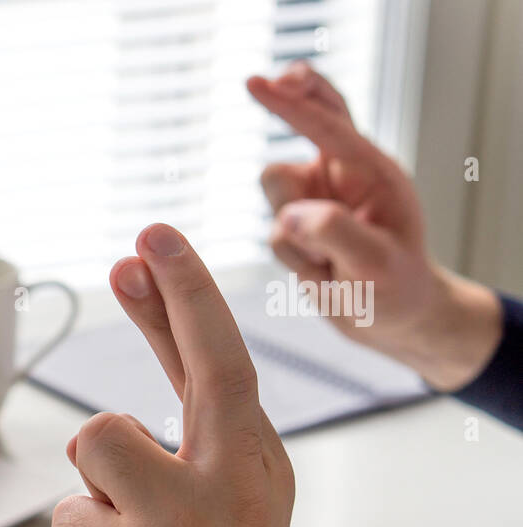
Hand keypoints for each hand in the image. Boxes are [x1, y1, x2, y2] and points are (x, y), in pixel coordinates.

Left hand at [51, 223, 325, 526]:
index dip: (185, 296)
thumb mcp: (229, 507)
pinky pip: (67, 511)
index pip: (222, 363)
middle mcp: (230, 484)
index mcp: (256, 465)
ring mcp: (180, 524)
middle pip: (195, 368)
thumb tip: (108, 409)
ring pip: (97, 439)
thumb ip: (181, 448)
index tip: (155, 238)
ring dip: (95, 482)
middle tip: (137, 245)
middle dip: (167, 298)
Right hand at [247, 61, 501, 390]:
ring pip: (274, 196)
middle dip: (287, 134)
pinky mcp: (298, 226)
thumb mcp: (375, 264)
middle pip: (297, 137)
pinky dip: (292, 259)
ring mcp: (317, 201)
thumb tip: (288, 216)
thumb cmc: (397, 290)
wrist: (395, 320)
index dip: (289, 103)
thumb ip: (334, 232)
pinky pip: (273, 234)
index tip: (253, 83)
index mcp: (372, 171)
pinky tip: (321, 272)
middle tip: (267, 118)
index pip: (326, 123)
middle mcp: (342, 177)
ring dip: (294, 236)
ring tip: (329, 264)